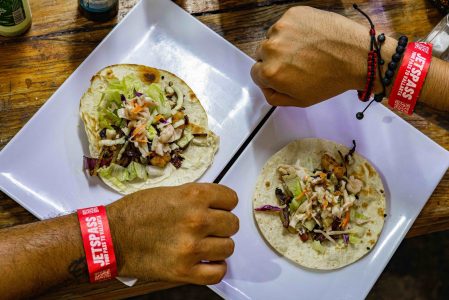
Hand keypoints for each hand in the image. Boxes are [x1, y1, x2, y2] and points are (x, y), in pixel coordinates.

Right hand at [106, 183, 238, 284]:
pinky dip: (216, 268)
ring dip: (219, 246)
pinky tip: (207, 261)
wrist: (111, 236)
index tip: (220, 208)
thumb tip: (215, 205)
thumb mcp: (168, 192)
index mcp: (193, 196)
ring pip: (228, 247)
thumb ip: (195, 197)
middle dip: (223, 225)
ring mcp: (191, 247)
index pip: (231, 199)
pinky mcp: (183, 270)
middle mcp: (196, 220)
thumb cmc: (135, 212)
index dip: (226, 204)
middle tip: (211, 228)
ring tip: (206, 245)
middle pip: (233, 224)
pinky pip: (218, 273)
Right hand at [251, 6, 395, 106]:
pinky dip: (294, 29)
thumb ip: (275, 97)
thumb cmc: (332, 79)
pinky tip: (310, 38)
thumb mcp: (300, 101)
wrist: (357, 56)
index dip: (269, 76)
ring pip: (273, 37)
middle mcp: (271, 48)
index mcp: (270, 72)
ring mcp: (282, 28)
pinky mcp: (294, 14)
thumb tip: (266, 88)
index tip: (281, 74)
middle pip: (262, 53)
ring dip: (284, 42)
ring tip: (306, 49)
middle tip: (296, 62)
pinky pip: (286, 23)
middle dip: (275, 59)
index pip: (255, 73)